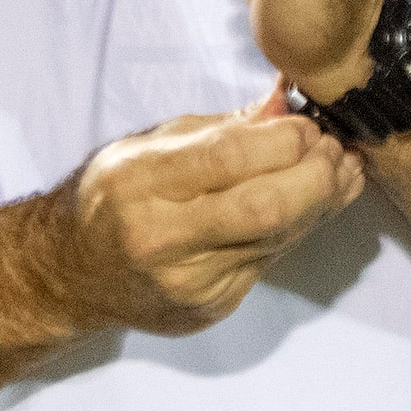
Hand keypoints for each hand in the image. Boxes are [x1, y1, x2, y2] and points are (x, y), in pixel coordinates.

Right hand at [43, 93, 363, 336]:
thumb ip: (220, 129)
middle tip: (334, 150)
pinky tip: (311, 203)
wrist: (71, 273)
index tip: (307, 125)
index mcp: (139, 184)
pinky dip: (298, 227)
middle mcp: (161, 238)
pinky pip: (270, 261)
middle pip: (266, 208)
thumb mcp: (149, 145)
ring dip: (321, 201)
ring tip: (339, 170)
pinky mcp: (211, 307)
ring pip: (279, 239)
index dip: (283, 139)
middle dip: (317, 175)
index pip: (228, 158)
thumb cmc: (110, 197)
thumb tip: (285, 103)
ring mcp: (189, 282)